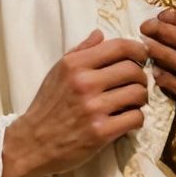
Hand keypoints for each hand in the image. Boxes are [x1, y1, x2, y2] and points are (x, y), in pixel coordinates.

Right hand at [1, 30, 148, 176]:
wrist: (32, 143)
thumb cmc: (47, 106)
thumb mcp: (57, 72)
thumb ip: (80, 51)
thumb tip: (100, 33)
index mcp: (75, 65)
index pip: (119, 47)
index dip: (138, 49)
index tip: (142, 56)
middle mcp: (84, 83)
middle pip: (133, 70)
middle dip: (141, 76)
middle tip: (137, 83)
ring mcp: (93, 108)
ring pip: (138, 93)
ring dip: (141, 98)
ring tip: (133, 102)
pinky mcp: (101, 132)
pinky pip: (135, 117)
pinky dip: (137, 118)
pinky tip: (128, 119)